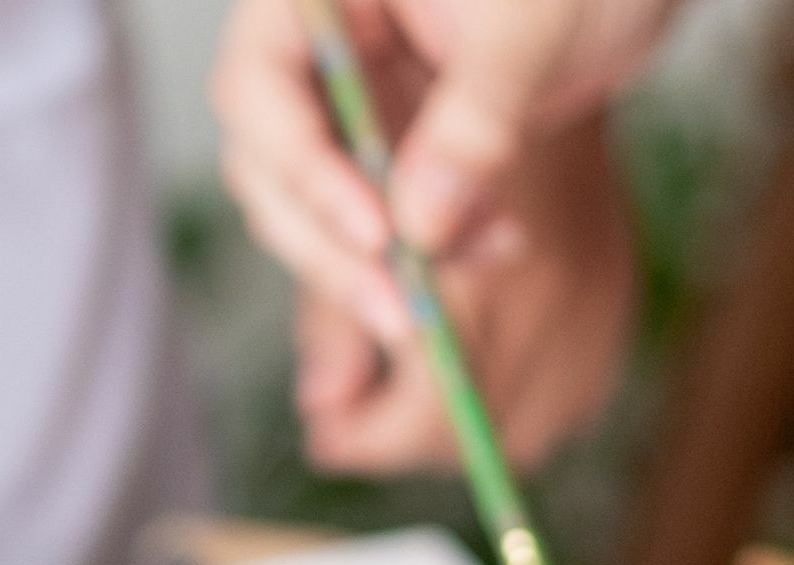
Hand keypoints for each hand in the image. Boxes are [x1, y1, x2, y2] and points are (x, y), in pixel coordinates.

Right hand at [213, 0, 667, 470]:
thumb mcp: (534, 27)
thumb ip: (474, 122)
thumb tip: (417, 227)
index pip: (259, 87)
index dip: (303, 168)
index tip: (376, 232)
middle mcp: (315, 44)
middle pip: (269, 161)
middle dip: (334, 243)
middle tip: (400, 308)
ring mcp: (346, 98)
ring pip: (313, 202)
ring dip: (380, 258)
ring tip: (476, 265)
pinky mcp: (387, 143)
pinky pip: (374, 212)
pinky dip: (425, 245)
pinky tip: (491, 250)